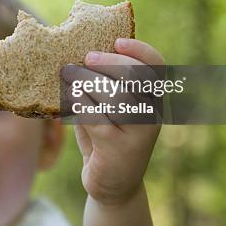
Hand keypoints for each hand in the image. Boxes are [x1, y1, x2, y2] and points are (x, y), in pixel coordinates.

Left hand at [61, 38, 163, 206]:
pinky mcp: (119, 149)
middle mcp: (152, 114)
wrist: (112, 185)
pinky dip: (81, 103)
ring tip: (70, 74)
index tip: (116, 41)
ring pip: (116, 95)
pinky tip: (71, 98)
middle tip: (86, 57)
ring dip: (89, 81)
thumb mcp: (106, 108)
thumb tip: (77, 53)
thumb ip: (100, 85)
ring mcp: (138, 133)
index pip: (156, 66)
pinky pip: (98, 118)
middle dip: (108, 63)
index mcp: (152, 99)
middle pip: (135, 76)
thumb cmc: (106, 137)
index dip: (139, 50)